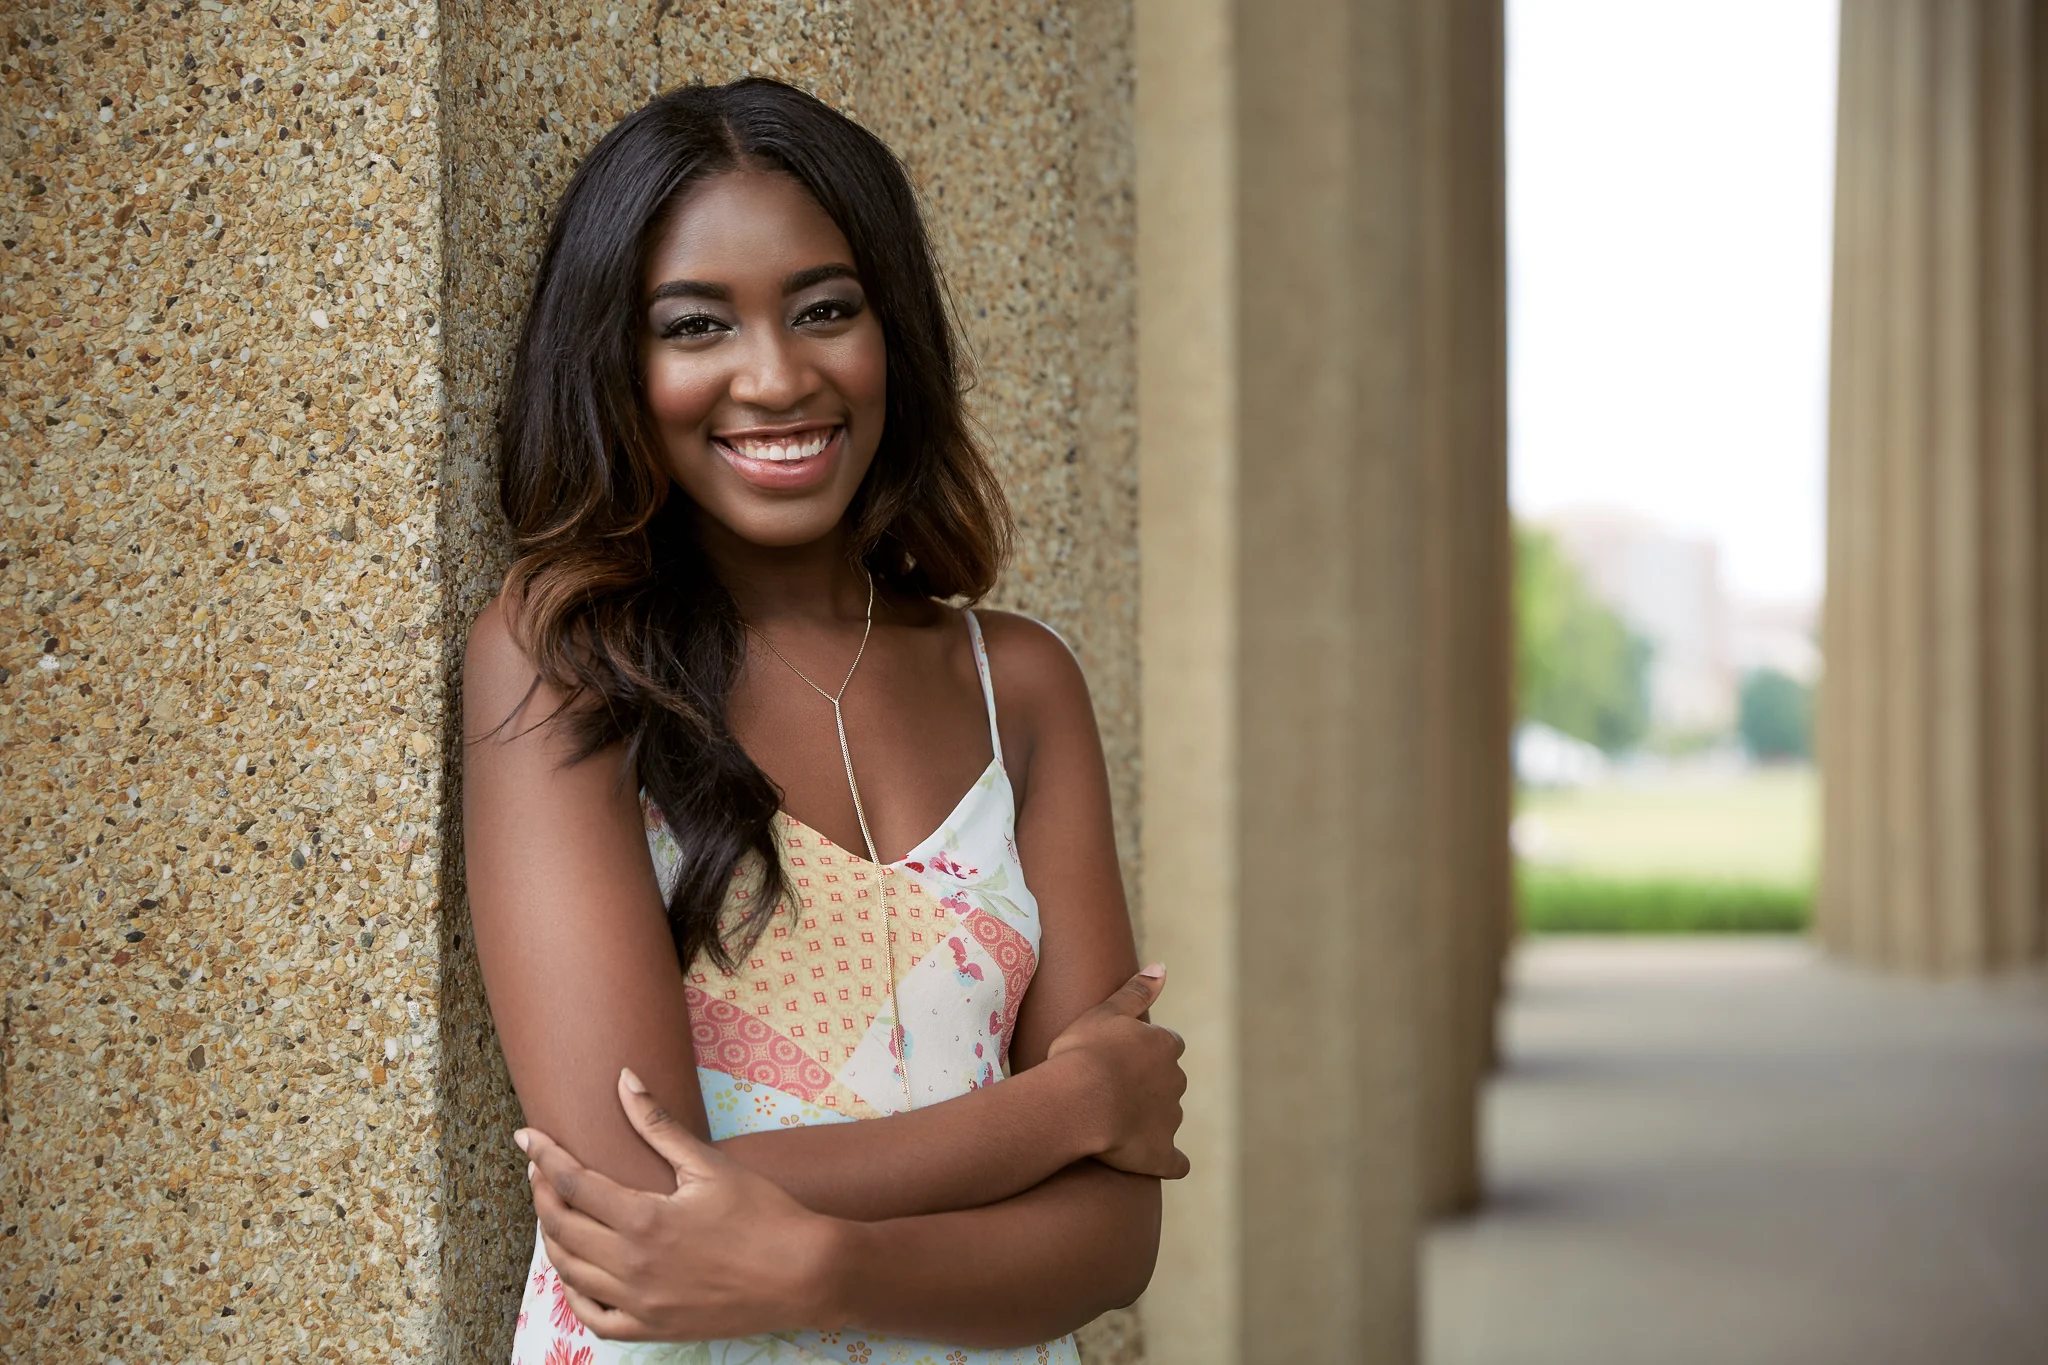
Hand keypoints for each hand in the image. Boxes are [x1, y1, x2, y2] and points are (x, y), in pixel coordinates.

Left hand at [519, 1068, 850, 1341]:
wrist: (804, 1274)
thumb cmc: (763, 1213)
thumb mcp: (709, 1164)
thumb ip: (657, 1124)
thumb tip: (624, 1080)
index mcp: (644, 1220)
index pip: (573, 1184)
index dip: (544, 1157)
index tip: (526, 1137)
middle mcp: (632, 1267)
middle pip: (561, 1226)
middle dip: (542, 1192)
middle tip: (540, 1167)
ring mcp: (640, 1304)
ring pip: (570, 1272)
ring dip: (553, 1237)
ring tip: (555, 1209)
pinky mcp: (654, 1329)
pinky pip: (594, 1318)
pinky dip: (575, 1293)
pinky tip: (576, 1271)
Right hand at [1045, 965, 1190, 1179]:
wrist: (1077, 1100)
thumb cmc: (1083, 1052)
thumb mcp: (1105, 1011)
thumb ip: (1137, 991)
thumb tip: (1162, 966)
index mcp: (1164, 1046)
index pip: (1167, 1045)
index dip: (1144, 1053)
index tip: (1120, 1059)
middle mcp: (1175, 1080)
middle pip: (1169, 1081)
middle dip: (1149, 1086)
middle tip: (1113, 1090)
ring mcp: (1171, 1119)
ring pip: (1168, 1118)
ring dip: (1150, 1120)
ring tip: (1113, 1124)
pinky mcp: (1162, 1154)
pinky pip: (1175, 1162)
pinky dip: (1167, 1162)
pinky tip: (1152, 1163)